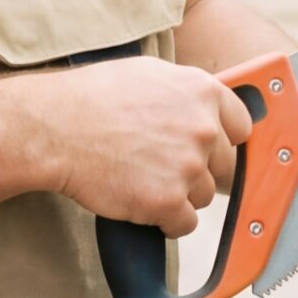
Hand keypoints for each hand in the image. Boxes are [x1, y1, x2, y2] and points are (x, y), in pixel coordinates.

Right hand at [28, 56, 251, 235]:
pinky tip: (141, 203)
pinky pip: (183, 223)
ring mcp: (188, 166)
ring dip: (179, 194)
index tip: (207, 148)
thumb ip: (185, 91)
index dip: (222, 140)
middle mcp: (203, 128)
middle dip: (199, 169)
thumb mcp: (148, 73)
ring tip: (142, 180)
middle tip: (164, 166)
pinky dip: (165, 220)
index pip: (240, 127)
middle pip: (224, 165)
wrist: (56, 128)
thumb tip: (203, 106)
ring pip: (203, 196)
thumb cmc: (92, 97)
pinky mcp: (169, 201)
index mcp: (202, 92)